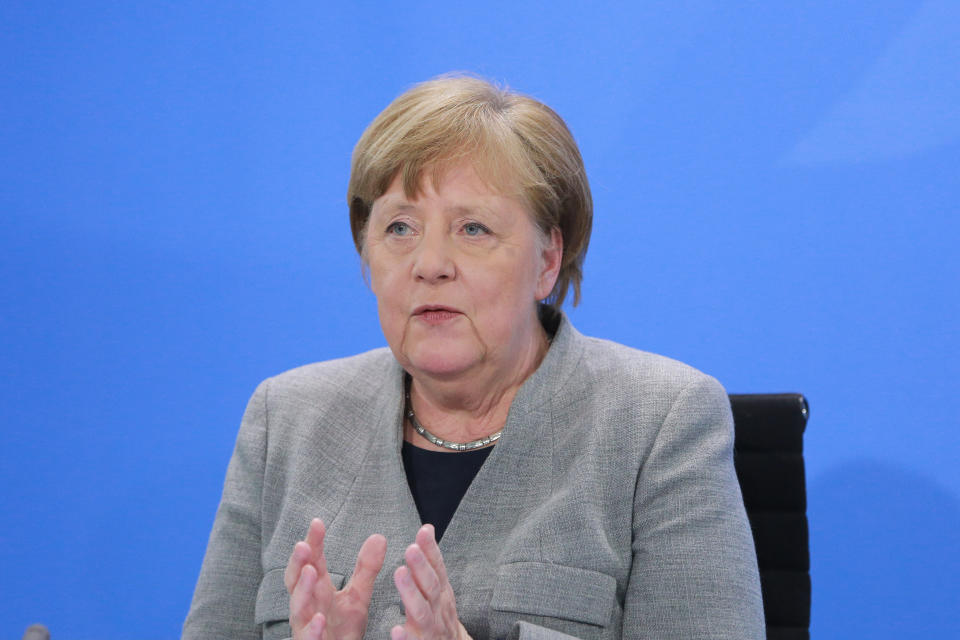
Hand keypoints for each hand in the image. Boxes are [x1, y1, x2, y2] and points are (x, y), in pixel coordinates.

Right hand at [285, 518, 387, 639]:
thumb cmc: (343, 629)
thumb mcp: (358, 595)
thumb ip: (366, 568)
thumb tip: (379, 537)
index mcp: (317, 590)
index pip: (311, 562)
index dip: (313, 543)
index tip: (317, 522)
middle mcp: (308, 606)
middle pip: (295, 582)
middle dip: (297, 564)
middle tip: (303, 545)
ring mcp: (307, 627)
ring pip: (297, 609)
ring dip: (302, 590)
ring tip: (310, 571)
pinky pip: (308, 639)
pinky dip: (312, 629)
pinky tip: (320, 618)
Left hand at [391, 525, 471, 639]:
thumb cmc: (440, 618)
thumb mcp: (439, 589)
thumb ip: (431, 562)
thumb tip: (427, 528)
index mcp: (441, 594)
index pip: (437, 569)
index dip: (431, 551)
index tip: (423, 532)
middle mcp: (438, 610)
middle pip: (432, 587)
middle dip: (422, 568)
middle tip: (411, 550)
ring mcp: (430, 629)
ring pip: (422, 613)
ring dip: (412, 593)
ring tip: (400, 574)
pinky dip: (405, 638)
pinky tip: (395, 630)